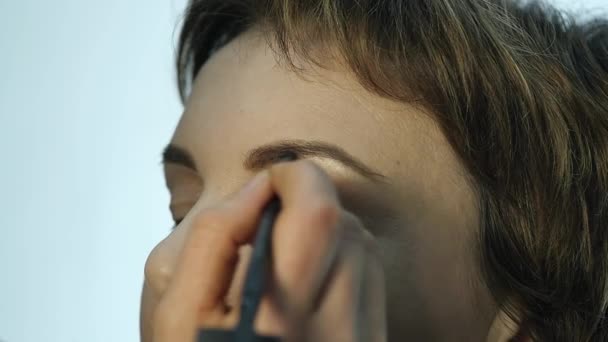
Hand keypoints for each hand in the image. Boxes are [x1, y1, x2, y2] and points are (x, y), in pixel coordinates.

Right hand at [151, 160, 386, 341]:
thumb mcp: (175, 311)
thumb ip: (213, 238)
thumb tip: (257, 189)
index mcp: (276, 321)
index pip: (318, 216)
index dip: (299, 177)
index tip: (274, 179)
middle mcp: (333, 335)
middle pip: (347, 227)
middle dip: (311, 205)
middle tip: (274, 221)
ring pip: (364, 250)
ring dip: (329, 234)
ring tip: (288, 256)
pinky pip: (373, 281)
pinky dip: (346, 263)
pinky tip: (311, 281)